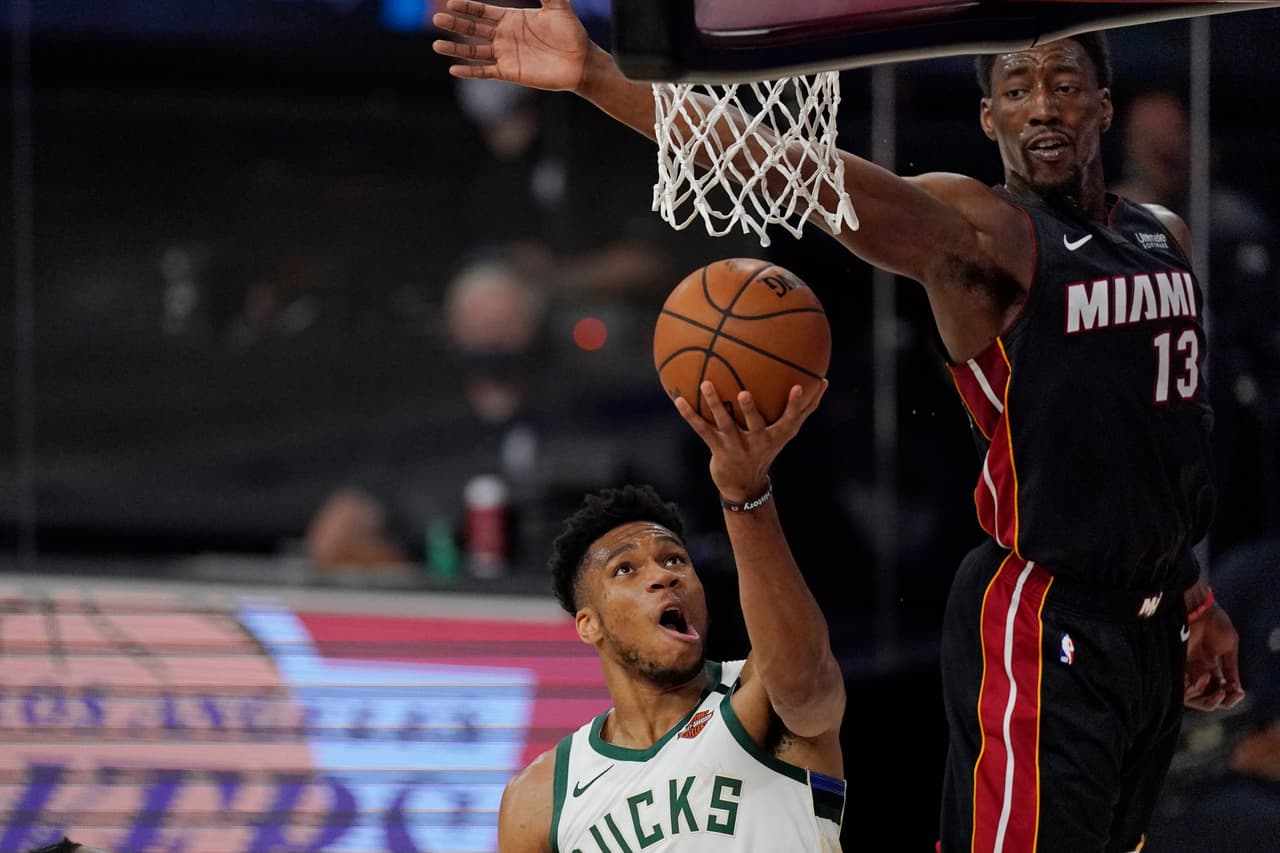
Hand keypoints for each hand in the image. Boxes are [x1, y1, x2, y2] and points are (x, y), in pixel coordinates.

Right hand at [432, 0, 590, 91]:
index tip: (450, 2)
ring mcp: (505, 55)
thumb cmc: (571, 33)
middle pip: (473, 29)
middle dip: (455, 24)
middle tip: (436, 19)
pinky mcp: (509, 73)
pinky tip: (454, 69)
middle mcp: (504, 36)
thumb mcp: (558, 7)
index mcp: (511, 19)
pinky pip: (485, 72)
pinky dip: (470, 72)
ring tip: (436, 44)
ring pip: (474, 51)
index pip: (482, 11)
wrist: (580, 62)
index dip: (466, 7)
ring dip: (455, 48)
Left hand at [675, 380, 826, 502]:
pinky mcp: (718, 449)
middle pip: (755, 423)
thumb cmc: (768, 448)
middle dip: (750, 409)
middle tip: (745, 393)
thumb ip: (805, 408)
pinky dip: (690, 414)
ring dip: (715, 403)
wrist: (745, 485)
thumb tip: (826, 380)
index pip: (790, 419)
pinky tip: (679, 399)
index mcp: (777, 435)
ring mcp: (737, 446)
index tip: (800, 386)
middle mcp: (758, 441)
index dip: (796, 405)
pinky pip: (702, 429)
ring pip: (724, 423)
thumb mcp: (787, 432)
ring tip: (706, 384)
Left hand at [1184, 602, 1245, 710]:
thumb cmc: (1216, 624)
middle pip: (1207, 692)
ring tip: (1222, 691)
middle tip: (1231, 694)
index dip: (1228, 692)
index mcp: (1209, 663)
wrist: (1201, 610)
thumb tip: (1236, 686)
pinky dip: (1197, 686)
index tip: (1238, 692)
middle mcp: (1197, 667)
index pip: (1217, 685)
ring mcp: (1187, 665)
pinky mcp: (1178, 662)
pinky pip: (1184, 683)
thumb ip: (1231, 668)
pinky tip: (1208, 679)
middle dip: (1221, 698)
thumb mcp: (1229, 648)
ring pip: (1195, 692)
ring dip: (1210, 696)